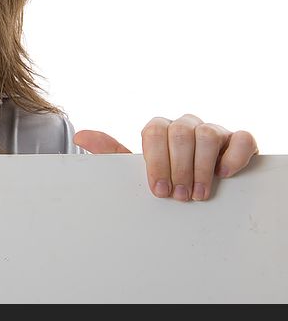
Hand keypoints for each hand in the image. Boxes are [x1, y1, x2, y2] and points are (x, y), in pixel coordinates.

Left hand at [73, 114, 258, 201]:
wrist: (198, 183)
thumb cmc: (165, 175)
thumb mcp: (137, 167)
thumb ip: (111, 151)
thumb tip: (80, 136)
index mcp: (159, 129)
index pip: (153, 132)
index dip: (156, 161)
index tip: (159, 189)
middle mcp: (186, 125)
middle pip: (180, 133)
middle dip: (178, 167)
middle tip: (179, 196)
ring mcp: (214, 130)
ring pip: (208, 134)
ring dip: (202, 167)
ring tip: (198, 193)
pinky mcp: (238, 140)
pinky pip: (241, 138)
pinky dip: (233, 155)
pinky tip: (224, 174)